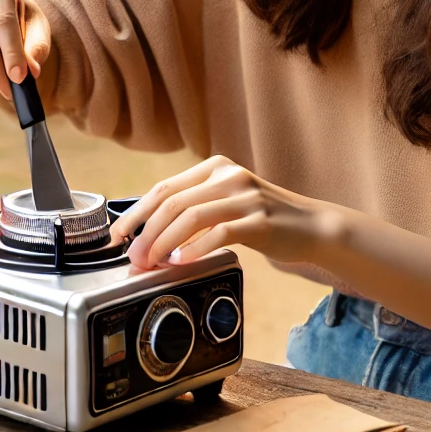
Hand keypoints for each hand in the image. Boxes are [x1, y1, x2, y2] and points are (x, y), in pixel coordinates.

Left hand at [108, 155, 336, 269]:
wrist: (313, 226)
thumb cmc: (264, 219)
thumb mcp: (227, 201)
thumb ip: (194, 209)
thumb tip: (149, 238)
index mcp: (214, 167)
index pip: (163, 189)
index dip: (135, 214)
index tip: (117, 237)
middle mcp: (228, 175)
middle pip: (171, 202)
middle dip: (145, 233)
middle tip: (134, 258)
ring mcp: (245, 196)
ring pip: (190, 216)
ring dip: (164, 243)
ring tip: (152, 263)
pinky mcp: (260, 220)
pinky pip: (220, 232)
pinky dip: (195, 249)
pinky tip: (182, 263)